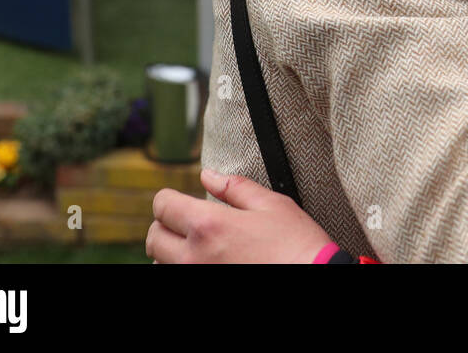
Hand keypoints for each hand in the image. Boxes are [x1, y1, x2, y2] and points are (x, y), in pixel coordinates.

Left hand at [146, 168, 331, 262]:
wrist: (314, 278)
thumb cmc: (297, 244)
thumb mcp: (272, 205)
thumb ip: (235, 187)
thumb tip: (207, 176)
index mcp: (209, 226)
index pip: (163, 206)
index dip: (169, 198)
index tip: (179, 199)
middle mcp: (194, 257)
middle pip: (154, 238)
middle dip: (166, 225)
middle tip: (186, 222)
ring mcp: (198, 278)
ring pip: (162, 263)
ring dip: (173, 251)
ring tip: (199, 246)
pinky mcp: (205, 291)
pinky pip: (179, 278)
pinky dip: (185, 267)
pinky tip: (208, 261)